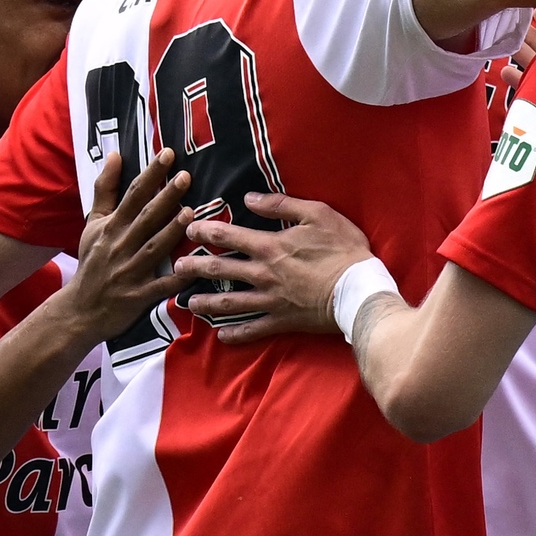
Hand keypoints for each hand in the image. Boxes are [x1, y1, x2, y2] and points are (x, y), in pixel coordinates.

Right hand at [61, 144, 203, 334]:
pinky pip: (161, 286)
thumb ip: (105, 190)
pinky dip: (176, 279)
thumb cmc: (92, 262)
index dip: (151, 174)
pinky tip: (193, 268)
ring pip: (154, 248)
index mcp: (111, 227)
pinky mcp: (139, 296)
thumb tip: (115, 155)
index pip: (133, 195)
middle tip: (186, 176)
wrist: (80, 309)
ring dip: (171, 231)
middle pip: (146, 217)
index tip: (168, 154)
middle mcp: (120, 246)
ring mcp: (130, 272)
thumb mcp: (92, 224)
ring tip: (191, 213)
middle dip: (165, 197)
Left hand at [181, 187, 378, 344]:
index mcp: (270, 246)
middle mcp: (263, 274)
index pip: (228, 236)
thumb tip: (250, 198)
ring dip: (206, 302)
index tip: (189, 228)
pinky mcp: (282, 321)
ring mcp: (270, 300)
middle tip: (175, 268)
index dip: (205, 231)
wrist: (360, 291)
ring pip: (229, 302)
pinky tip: (221, 336)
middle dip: (195, 267)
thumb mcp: (317, 215)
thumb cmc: (343, 250)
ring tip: (188, 303)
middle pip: (220, 270)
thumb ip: (281, 205)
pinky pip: (253, 329)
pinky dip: (236, 334)